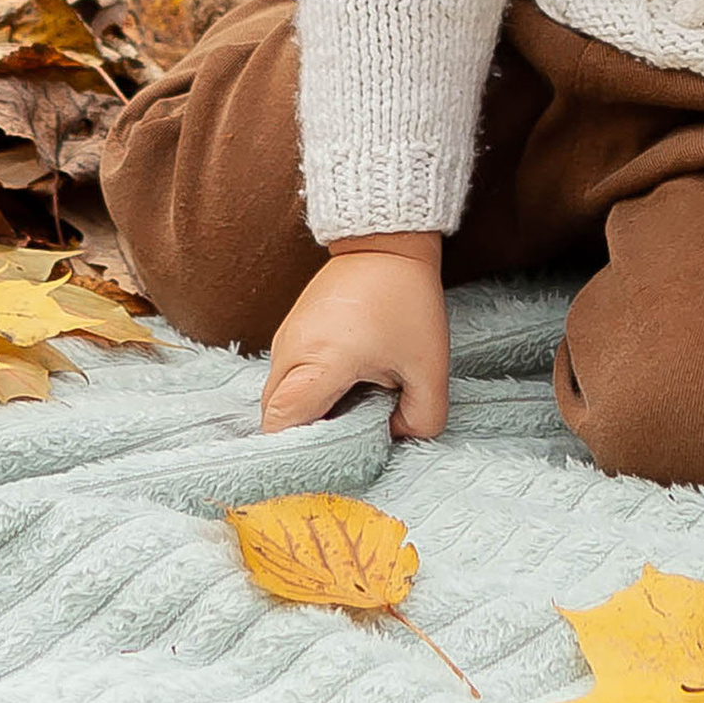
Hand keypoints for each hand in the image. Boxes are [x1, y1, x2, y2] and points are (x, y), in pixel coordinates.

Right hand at [261, 234, 448, 438]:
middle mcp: (290, 352)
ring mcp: (285, 339)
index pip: (280, 425)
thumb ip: (422, 416)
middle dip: (303, 436)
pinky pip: (286, 377)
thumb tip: (394, 435)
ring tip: (347, 412)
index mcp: (319, 362)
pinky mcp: (290, 331)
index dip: (297, 452)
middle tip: (343, 440)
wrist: (385, 242)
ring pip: (278, 397)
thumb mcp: (430, 365)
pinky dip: (305, 393)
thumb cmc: (406, 300)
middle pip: (274, 416)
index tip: (327, 460)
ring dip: (305, 413)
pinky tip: (342, 389)